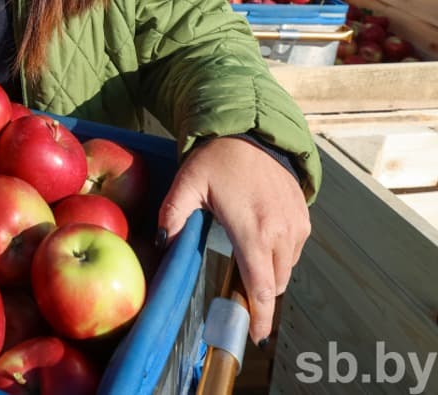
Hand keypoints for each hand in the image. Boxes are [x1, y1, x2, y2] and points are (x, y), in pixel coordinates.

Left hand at [158, 136, 309, 344]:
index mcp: (254, 230)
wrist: (252, 133)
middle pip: (274, 283)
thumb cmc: (217, 159)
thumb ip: (173, 214)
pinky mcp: (304, 216)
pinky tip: (258, 241)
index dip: (258, 315)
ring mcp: (297, 225)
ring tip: (244, 261)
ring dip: (268, 273)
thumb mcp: (187, 183)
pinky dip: (278, 255)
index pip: (260, 286)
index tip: (254, 335)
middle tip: (236, 294)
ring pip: (286, 268)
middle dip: (258, 294)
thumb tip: (164, 242)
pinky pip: (294, 250)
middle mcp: (282, 232)